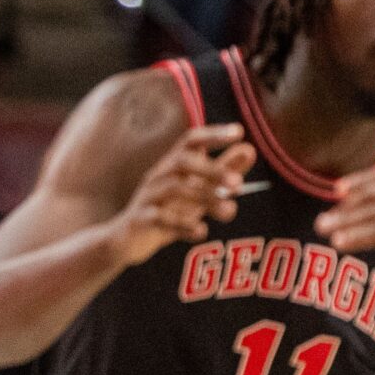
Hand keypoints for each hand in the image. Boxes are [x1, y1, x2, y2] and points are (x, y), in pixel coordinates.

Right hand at [110, 124, 256, 264]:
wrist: (124, 241)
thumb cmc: (165, 212)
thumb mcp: (197, 192)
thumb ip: (222, 172)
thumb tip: (249, 150)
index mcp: (172, 166)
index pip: (190, 141)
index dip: (213, 134)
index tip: (239, 132)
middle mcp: (158, 176)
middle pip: (182, 161)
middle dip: (211, 170)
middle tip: (238, 183)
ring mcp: (147, 198)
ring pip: (174, 189)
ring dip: (204, 197)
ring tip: (230, 212)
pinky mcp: (140, 221)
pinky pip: (160, 219)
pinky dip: (183, 225)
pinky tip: (202, 231)